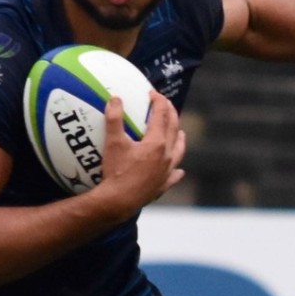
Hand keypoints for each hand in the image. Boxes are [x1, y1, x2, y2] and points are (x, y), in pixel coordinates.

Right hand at [100, 91, 185, 211]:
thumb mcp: (113, 143)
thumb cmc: (116, 172)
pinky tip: (179, 171)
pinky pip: (174, 176)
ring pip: (179, 151)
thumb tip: (115, 98)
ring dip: (180, 139)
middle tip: (166, 105)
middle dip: (170, 114)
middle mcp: (166, 155)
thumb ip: (114, 119)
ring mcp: (166, 172)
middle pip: (173, 129)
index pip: (161, 116)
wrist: (119, 201)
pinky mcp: (162, 185)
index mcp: (156, 142)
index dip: (158, 102)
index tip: (153, 94)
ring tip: (181, 133)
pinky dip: (177, 171)